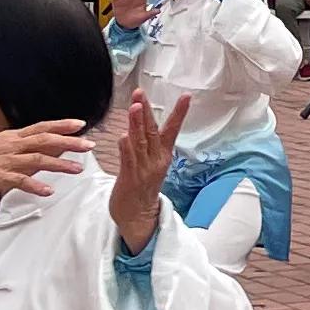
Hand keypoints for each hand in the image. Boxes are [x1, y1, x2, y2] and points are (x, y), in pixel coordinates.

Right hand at [0, 118, 88, 201]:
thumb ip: (17, 146)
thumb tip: (35, 148)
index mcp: (11, 137)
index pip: (41, 127)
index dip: (62, 125)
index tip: (81, 124)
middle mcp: (11, 145)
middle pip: (45, 141)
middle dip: (69, 142)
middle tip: (89, 145)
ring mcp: (5, 161)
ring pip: (38, 160)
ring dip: (59, 164)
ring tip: (78, 169)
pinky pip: (20, 181)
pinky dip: (35, 186)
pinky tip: (48, 191)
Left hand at [109, 94, 179, 248]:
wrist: (138, 216)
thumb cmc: (141, 187)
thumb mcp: (149, 162)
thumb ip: (144, 143)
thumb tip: (138, 122)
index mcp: (162, 155)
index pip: (172, 130)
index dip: (179, 113)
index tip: (186, 97)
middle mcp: (156, 160)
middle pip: (152, 131)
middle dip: (147, 111)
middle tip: (142, 94)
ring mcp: (144, 170)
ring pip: (140, 142)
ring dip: (137, 124)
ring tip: (135, 107)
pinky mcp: (130, 179)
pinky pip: (128, 160)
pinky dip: (126, 148)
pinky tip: (123, 136)